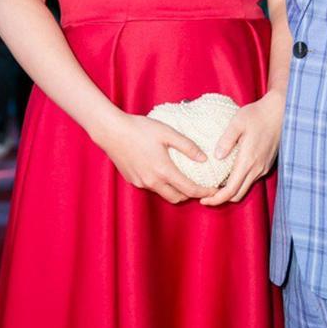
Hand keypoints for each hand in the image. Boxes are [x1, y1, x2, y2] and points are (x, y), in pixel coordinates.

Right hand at [99, 112, 215, 203]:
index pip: (189, 190)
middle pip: (177, 198)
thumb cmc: (140, 129)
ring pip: (163, 194)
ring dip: (175, 191)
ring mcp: (141, 182)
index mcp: (164, 170)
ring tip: (183, 179)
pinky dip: (161, 185)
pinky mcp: (132, 180)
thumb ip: (187, 146)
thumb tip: (204, 158)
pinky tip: (163, 172)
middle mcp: (152, 181)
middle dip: (190, 195)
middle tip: (200, 186)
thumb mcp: (167, 133)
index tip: (215, 190)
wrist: (111, 131)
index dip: (205, 192)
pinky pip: (151, 187)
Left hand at [200, 89, 284, 205]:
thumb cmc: (258, 114)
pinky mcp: (266, 164)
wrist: (280, 111)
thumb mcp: (237, 122)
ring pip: (245, 188)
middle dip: (221, 199)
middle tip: (206, 193)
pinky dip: (239, 182)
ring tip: (215, 184)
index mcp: (248, 161)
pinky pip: (251, 179)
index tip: (203, 200)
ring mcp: (263, 168)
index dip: (216, 200)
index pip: (231, 191)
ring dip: (231, 190)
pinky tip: (229, 173)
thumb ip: (226, 140)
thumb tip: (216, 156)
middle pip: (237, 195)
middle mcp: (257, 169)